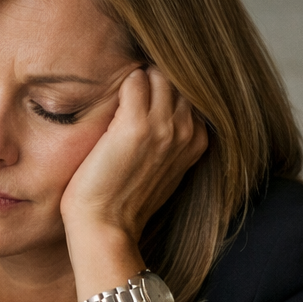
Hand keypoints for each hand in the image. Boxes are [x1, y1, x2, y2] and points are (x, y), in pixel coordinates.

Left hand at [59, 67, 207, 245]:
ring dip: (136, 79)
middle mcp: (186, 132)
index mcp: (197, 141)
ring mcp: (164, 128)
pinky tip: (107, 102)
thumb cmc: (124, 202)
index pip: (189, 92)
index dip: (164, 89)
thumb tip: (160, 116)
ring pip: (158, 75)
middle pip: (176, 79)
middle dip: (152, 78)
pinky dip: (120, 84)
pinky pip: (134, 80)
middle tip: (126, 92)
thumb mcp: (161, 171)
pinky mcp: (135, 126)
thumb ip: (170, 143)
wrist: (105, 227)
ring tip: (116, 99)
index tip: (142, 97)